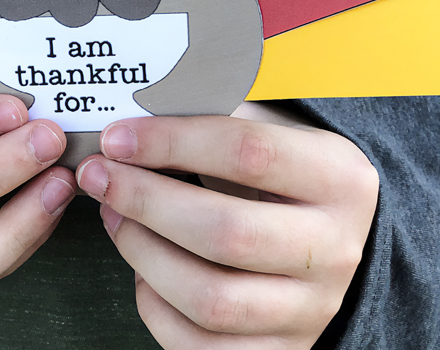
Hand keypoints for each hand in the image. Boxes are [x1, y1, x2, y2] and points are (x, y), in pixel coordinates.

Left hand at [74, 104, 378, 347]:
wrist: (331, 242)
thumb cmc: (284, 176)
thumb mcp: (274, 132)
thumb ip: (217, 118)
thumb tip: (137, 113)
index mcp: (339, 178)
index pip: (247, 153)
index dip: (171, 143)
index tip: (118, 138)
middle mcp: (334, 250)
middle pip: (226, 234)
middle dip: (145, 201)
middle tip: (99, 177)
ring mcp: (310, 310)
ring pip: (210, 300)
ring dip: (143, 253)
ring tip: (114, 216)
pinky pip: (199, 346)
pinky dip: (156, 305)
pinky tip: (142, 267)